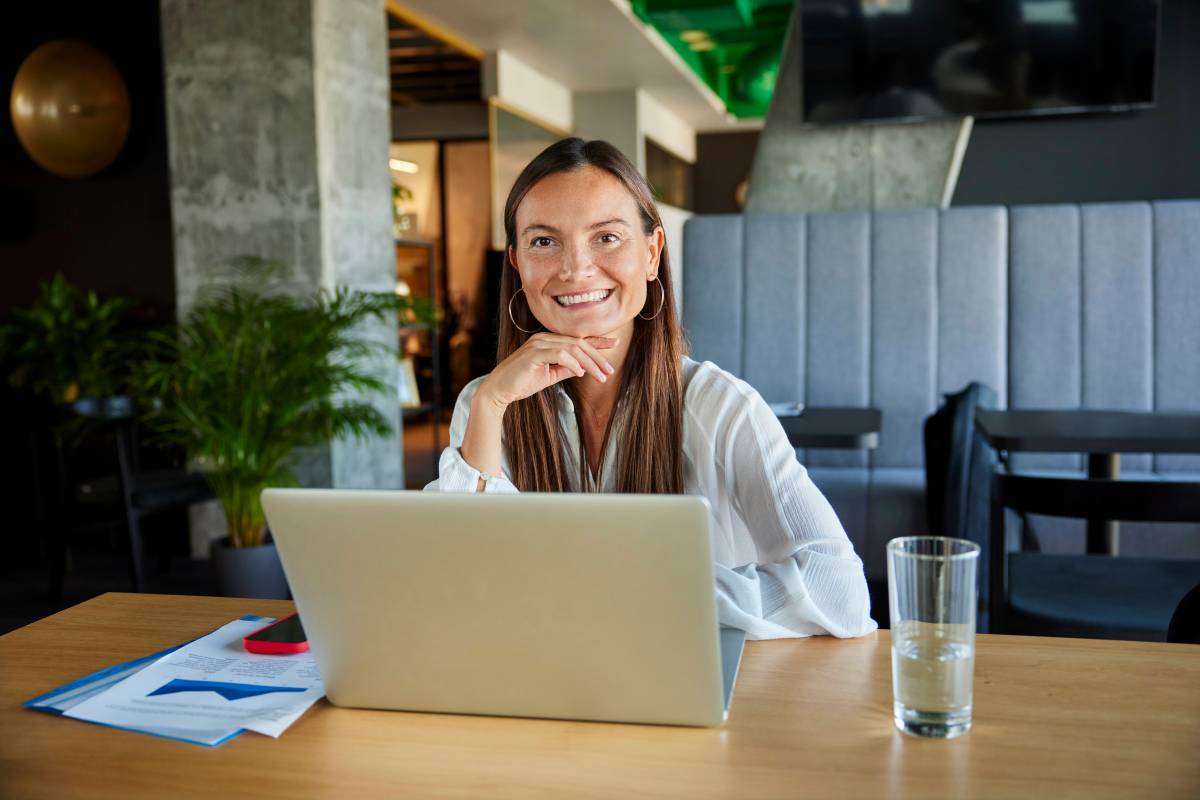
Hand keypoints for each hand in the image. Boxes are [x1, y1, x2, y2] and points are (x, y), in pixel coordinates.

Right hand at [476, 333, 617, 410]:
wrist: (499, 390)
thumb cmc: (522, 382)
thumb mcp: (550, 375)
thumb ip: (566, 369)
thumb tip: (585, 368)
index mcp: (547, 341)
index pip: (576, 339)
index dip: (597, 341)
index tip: (614, 344)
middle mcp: (543, 338)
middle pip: (578, 342)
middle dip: (597, 356)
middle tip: (610, 370)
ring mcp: (538, 344)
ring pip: (572, 348)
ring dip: (589, 363)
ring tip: (600, 376)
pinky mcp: (533, 353)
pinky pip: (559, 354)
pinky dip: (573, 363)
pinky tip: (581, 374)